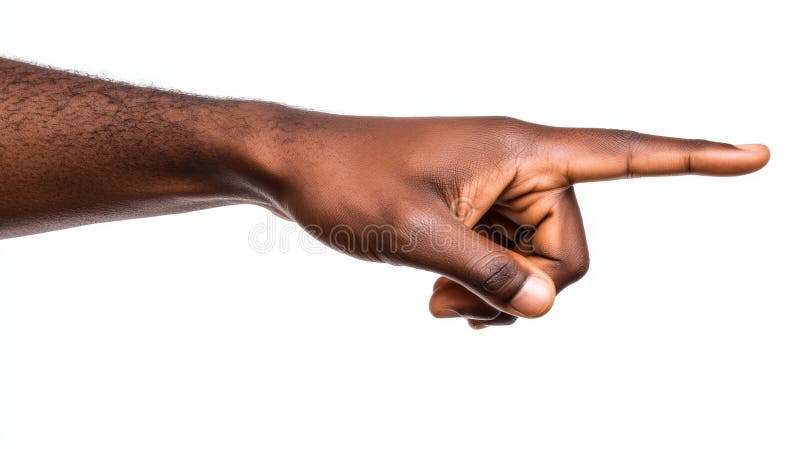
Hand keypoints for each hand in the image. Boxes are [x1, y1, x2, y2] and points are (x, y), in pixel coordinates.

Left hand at [242, 107, 769, 327]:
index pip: (624, 152)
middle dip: (524, 290)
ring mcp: (499, 192)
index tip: (757, 156)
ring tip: (436, 300)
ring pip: (538, 265)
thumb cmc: (348, 183)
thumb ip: (487, 272)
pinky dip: (485, 291)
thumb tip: (550, 306)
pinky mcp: (478, 213)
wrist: (300, 168)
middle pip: (569, 249)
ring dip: (497, 296)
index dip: (694, 158)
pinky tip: (440, 297)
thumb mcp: (415, 234)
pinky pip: (509, 264)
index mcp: (519, 150)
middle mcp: (520, 166)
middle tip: (451, 304)